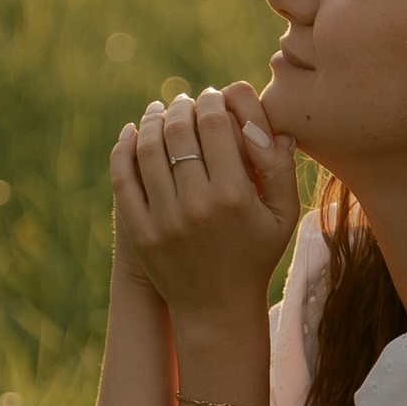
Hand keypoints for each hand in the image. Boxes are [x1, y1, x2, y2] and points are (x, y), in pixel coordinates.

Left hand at [112, 82, 297, 325]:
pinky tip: (132, 134)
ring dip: (152, 121)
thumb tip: (270, 123)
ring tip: (159, 110)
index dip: (210, 102)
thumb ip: (279, 167)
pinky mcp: (140, 232)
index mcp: (235, 195)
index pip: (215, 125)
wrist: (217, 308)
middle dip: (181, 107)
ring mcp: (164, 220)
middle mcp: (198, 205)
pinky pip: (124, 178)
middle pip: (179, 131)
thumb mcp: (283, 215)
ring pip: (149, 149)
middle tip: (185, 101)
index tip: (210, 97)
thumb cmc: (256, 254)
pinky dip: (123, 150)